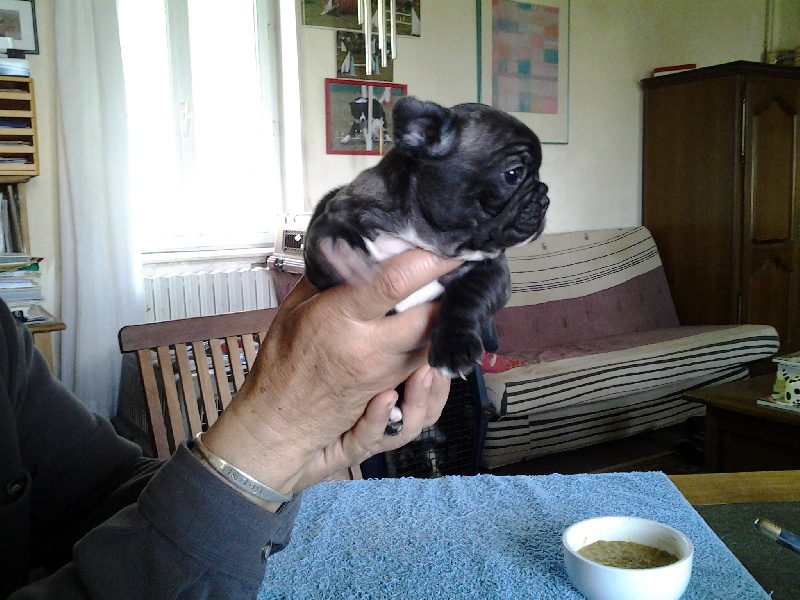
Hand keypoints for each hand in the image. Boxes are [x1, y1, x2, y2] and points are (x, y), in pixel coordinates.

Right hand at [201, 249, 460, 503]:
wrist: (277, 423)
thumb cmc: (281, 363)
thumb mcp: (293, 311)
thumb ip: (325, 278)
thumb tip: (351, 244)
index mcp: (339, 319)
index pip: (394, 283)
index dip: (428, 261)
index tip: (450, 244)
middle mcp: (368, 348)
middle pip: (429, 316)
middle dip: (451, 291)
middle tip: (459, 270)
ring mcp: (385, 375)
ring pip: (434, 344)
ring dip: (448, 320)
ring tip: (454, 298)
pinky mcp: (393, 393)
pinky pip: (427, 366)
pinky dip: (437, 351)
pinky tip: (438, 337)